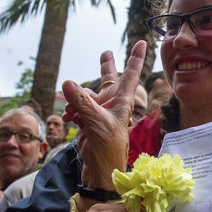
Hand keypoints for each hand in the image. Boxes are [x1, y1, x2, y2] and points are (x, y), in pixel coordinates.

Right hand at [62, 41, 145, 189]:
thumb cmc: (108, 148)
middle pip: (108, 79)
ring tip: (72, 114)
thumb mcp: (96, 122)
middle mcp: (112, 104)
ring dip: (75, 100)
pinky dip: (70, 111)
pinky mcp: (88, 120)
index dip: (136, 57)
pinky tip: (68, 120)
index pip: (131, 74)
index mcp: (123, 101)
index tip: (143, 41)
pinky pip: (75, 107)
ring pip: (84, 94)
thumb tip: (68, 83)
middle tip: (106, 51)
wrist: (100, 170)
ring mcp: (99, 111)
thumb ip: (82, 102)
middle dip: (105, 66)